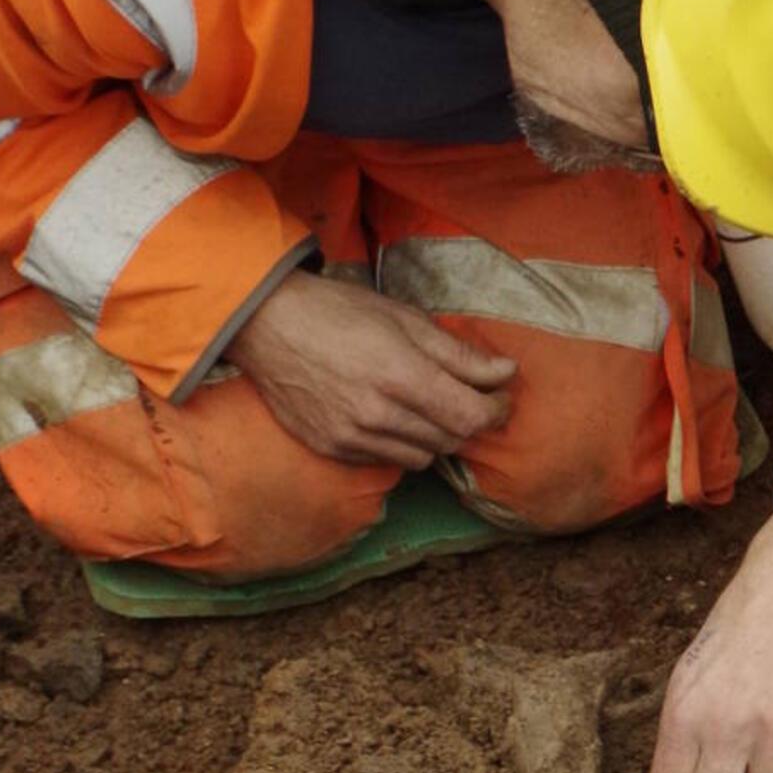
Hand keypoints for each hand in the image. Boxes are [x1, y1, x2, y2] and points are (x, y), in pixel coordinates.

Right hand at [223, 270, 516, 468]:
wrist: (266, 325)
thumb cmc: (339, 312)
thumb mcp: (405, 320)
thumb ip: (458, 354)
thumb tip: (506, 373)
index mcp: (400, 375)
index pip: (471, 417)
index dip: (496, 411)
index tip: (500, 398)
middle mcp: (377, 414)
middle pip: (451, 440)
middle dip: (470, 422)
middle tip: (470, 399)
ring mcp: (351, 436)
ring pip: (422, 457)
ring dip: (437, 436)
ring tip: (429, 407)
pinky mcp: (332, 448)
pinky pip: (387, 461)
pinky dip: (401, 444)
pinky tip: (393, 417)